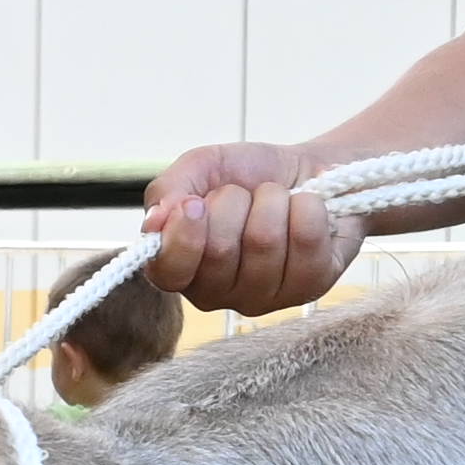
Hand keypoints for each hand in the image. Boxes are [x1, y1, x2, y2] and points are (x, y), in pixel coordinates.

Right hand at [139, 141, 367, 317]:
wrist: (309, 168)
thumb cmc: (249, 176)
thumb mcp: (200, 168)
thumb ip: (168, 190)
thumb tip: (154, 223)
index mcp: (182, 267)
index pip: (168, 272)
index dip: (182, 236)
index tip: (196, 203)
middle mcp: (219, 292)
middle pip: (219, 251)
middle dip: (233, 202)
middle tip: (243, 195)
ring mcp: (266, 296)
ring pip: (264, 242)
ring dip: (272, 201)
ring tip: (277, 200)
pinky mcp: (310, 287)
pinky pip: (306, 240)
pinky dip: (307, 207)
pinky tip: (303, 211)